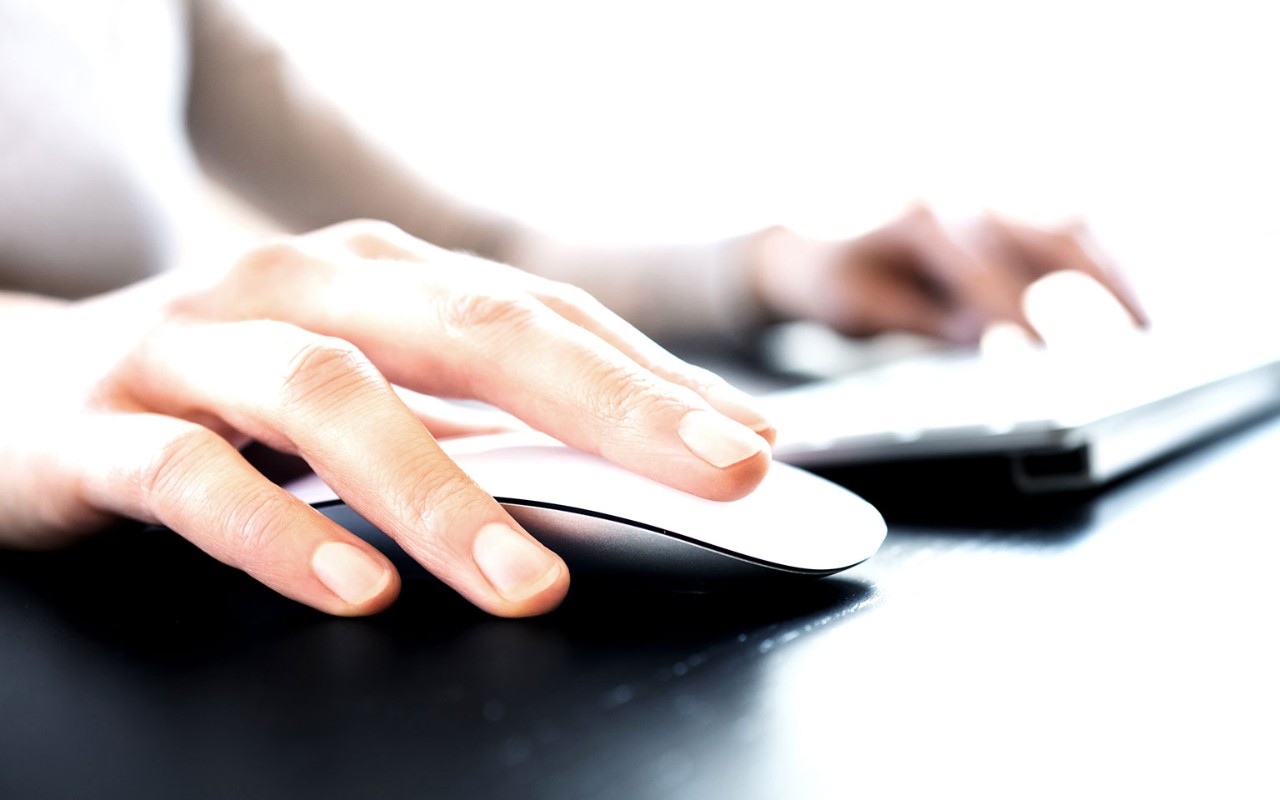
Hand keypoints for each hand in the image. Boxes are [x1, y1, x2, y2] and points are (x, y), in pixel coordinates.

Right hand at [0, 221, 774, 617]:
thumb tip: (629, 466)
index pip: (538, 315)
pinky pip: (189, 475)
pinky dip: (275, 530)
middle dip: (606, 405)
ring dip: (444, 488)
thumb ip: (474, 413)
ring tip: (530, 577)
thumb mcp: (360, 376)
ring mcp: (195, 350)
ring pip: (333, 396)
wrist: (11, 376)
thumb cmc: (220, 381)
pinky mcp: (98, 429)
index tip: (750, 445)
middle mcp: (296, 288)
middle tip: (715, 474)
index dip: (651, 378)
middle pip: (469, 331)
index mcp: (375, 274)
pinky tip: (355, 586)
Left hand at [747, 204, 1146, 342]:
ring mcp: (987, 192)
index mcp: (916, 218)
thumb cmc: (834, 279)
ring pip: (1069, 226)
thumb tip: (989, 333)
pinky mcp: (1003, 204)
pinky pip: (1066, 227)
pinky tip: (1125, 302)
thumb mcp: (858, 308)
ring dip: (1112, 275)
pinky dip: (1101, 264)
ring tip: (1144, 329)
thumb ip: (920, 318)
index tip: (1056, 358)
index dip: (1022, 315)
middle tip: (1130, 345)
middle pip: (1047, 234)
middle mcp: (960, 193)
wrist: (809, 241)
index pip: (984, 272)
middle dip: (1094, 290)